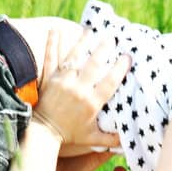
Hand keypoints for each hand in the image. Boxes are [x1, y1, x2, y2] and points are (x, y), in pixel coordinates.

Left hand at [32, 30, 127, 151]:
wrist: (43, 135)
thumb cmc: (69, 136)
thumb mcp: (92, 138)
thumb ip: (111, 138)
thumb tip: (127, 140)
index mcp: (92, 102)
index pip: (110, 81)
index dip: (120, 68)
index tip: (128, 57)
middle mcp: (78, 89)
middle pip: (94, 64)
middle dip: (104, 49)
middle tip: (112, 37)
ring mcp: (63, 82)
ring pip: (74, 57)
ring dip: (83, 42)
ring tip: (90, 30)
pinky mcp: (50, 79)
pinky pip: (51, 58)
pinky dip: (52, 43)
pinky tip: (55, 30)